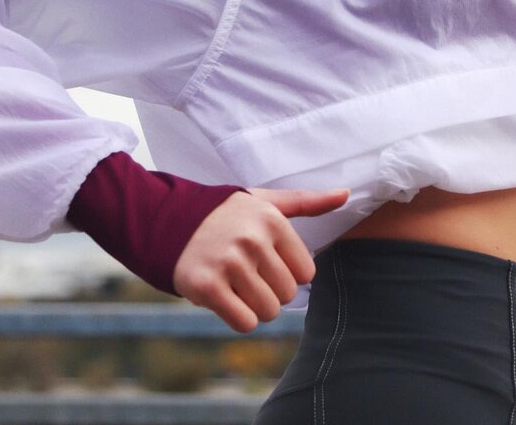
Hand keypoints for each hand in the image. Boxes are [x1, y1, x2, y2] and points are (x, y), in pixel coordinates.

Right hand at [172, 186, 348, 331]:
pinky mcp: (207, 287)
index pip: (306, 272)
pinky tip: (224, 297)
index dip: (288, 273)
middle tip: (249, 274)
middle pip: (287, 295)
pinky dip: (238, 318)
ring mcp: (229, 264)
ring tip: (237, 285)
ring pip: (268, 311)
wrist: (169, 221)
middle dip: (271, 291)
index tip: (268, 261)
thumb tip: (346, 194)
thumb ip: (307, 202)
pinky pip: (244, 323)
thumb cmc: (226, 214)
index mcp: (272, 220)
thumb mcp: (266, 202)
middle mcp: (253, 240)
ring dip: (254, 306)